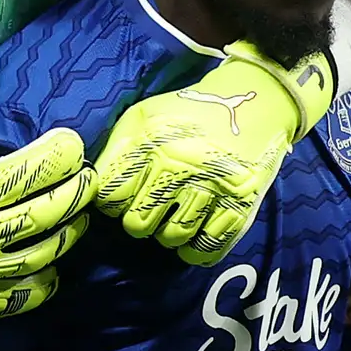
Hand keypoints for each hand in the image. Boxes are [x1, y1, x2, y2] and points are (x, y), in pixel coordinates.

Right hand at [0, 92, 91, 322]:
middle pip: (43, 216)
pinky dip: (40, 286)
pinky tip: (53, 275)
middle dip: (74, 196)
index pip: (25, 173)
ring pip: (38, 257)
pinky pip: (15, 299)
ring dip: (66, 238)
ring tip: (80, 222)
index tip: (76, 144)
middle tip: (89, 180)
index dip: (58, 157)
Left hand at [91, 39, 335, 263]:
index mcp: (151, 141)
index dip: (113, 202)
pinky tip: (195, 233)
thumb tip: (95, 189)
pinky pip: (207, 247)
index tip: (125, 196)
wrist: (255, 102)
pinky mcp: (240, 205)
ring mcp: (213, 187)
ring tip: (175, 217)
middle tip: (151, 209)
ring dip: (168, 233)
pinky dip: (196, 248)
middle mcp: (180, 164)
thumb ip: (117, 150)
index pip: (111, 196)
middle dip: (139, 221)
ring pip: (172, 237)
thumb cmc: (190, 113)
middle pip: (138, 224)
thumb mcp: (144, 116)